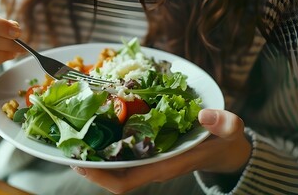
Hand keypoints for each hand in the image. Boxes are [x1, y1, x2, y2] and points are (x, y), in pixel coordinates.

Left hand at [71, 109, 251, 193]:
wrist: (225, 146)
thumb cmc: (224, 140)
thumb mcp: (230, 129)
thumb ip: (223, 123)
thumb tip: (207, 114)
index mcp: (164, 165)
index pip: (126, 182)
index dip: (101, 177)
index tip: (80, 163)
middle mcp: (151, 164)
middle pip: (111, 173)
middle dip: (89, 162)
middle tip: (67, 143)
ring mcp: (148, 157)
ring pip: (114, 161)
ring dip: (94, 150)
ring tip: (75, 133)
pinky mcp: (148, 147)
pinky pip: (121, 148)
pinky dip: (107, 139)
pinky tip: (98, 123)